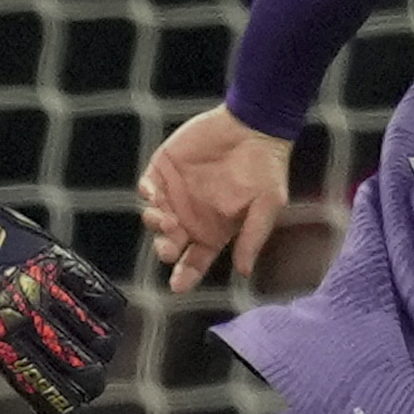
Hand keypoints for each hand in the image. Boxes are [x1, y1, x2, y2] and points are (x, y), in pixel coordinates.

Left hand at [135, 106, 293, 294]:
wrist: (255, 126)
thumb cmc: (266, 168)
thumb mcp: (267, 205)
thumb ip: (253, 237)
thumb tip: (245, 271)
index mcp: (212, 232)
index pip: (194, 261)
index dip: (185, 275)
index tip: (178, 286)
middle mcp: (190, 218)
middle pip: (169, 244)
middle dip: (166, 250)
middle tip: (170, 248)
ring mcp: (174, 195)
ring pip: (154, 219)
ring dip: (156, 223)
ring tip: (166, 220)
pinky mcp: (163, 171)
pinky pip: (147, 188)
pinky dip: (147, 193)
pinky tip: (154, 195)